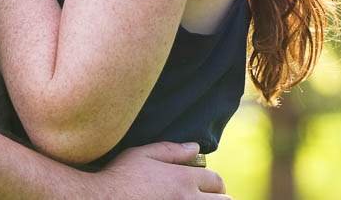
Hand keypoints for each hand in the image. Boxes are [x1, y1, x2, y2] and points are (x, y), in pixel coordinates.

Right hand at [89, 141, 228, 197]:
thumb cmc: (119, 177)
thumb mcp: (142, 154)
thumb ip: (171, 150)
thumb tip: (194, 147)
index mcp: (183, 179)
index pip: (216, 180)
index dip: (217, 184)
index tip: (213, 187)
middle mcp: (187, 199)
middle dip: (220, 198)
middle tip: (212, 198)